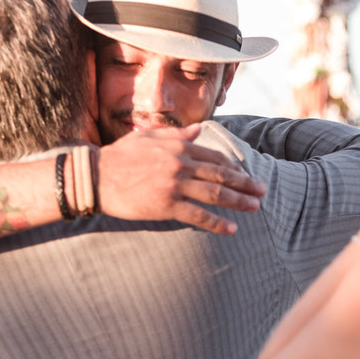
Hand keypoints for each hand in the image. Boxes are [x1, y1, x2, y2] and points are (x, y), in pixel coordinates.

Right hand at [97, 125, 266, 235]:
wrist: (97, 176)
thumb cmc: (120, 156)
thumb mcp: (149, 138)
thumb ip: (176, 135)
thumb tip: (198, 130)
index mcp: (178, 146)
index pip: (214, 157)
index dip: (234, 167)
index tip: (246, 175)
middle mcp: (180, 163)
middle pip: (221, 174)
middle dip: (245, 183)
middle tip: (262, 191)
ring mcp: (175, 184)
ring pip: (215, 193)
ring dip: (238, 201)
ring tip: (254, 207)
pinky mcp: (166, 205)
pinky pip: (198, 215)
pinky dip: (217, 223)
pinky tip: (231, 229)